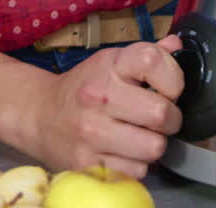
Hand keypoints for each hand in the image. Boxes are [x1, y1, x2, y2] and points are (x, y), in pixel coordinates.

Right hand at [21, 35, 183, 178]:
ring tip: (140, 136)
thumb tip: (176, 45)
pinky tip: (124, 152)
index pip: (153, 61)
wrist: (39, 114)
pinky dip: (137, 165)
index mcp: (109, 65)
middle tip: (157, 118)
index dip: (173, 78)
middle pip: (162, 113)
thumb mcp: (111, 63)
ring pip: (154, 147)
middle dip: (170, 119)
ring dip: (153, 145)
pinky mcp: (87, 162)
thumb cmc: (83, 88)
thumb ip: (147, 55)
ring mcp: (91, 132)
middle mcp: (99, 96)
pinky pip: (137, 171)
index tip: (167, 88)